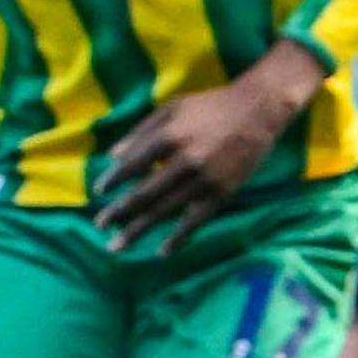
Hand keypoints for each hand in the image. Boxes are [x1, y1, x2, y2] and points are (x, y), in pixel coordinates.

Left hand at [93, 45, 321, 249]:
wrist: (258, 110)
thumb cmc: (209, 106)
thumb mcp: (172, 107)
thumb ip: (140, 131)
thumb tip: (112, 156)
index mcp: (170, 136)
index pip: (133, 164)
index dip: (114, 179)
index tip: (99, 191)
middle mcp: (185, 160)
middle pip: (145, 193)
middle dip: (119, 212)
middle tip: (100, 225)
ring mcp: (204, 179)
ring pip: (165, 211)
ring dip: (138, 230)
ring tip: (117, 246)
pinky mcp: (222, 193)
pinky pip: (196, 221)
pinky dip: (178, 238)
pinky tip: (162, 252)